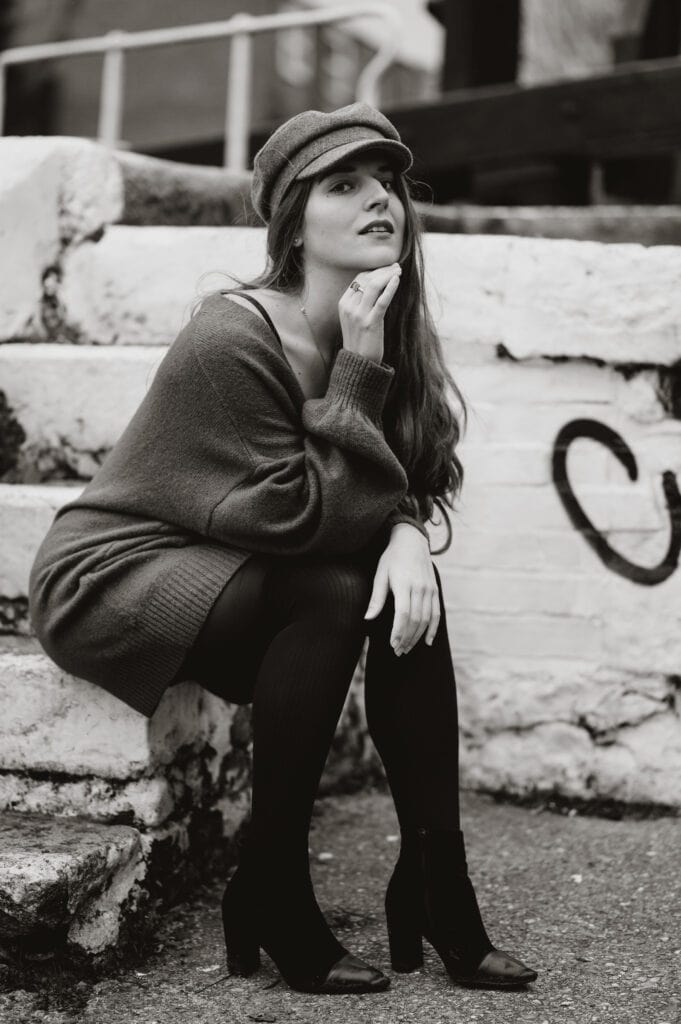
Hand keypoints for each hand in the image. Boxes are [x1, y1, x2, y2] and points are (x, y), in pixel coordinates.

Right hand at [338, 262, 401, 363]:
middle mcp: (349, 307)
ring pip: (374, 286)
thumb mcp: (354, 318)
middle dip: (383, 270)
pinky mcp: (371, 323)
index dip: (374, 270)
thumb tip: (377, 284)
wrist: (358, 362)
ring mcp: (359, 315)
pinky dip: (390, 288)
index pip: (360, 278)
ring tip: (399, 271)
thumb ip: (360, 302)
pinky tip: (397, 280)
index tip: (387, 267)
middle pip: (367, 279)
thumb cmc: (360, 340)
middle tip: (396, 266)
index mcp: (343, 303)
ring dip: (388, 275)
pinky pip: (382, 301)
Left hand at [363, 524, 439, 654]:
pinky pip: (436, 613)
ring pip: (426, 619)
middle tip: (398, 651)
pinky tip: (427, 641)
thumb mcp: (380, 575)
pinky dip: (433, 629)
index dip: (399, 631)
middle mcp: (420, 588)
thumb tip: (367, 618)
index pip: (403, 613)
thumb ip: (376, 598)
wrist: (411, 541)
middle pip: (415, 620)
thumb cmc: (391, 558)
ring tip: (406, 648)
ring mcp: (430, 589)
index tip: (392, 644)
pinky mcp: (435, 590)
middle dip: (407, 638)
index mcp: (404, 584)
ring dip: (417, 637)